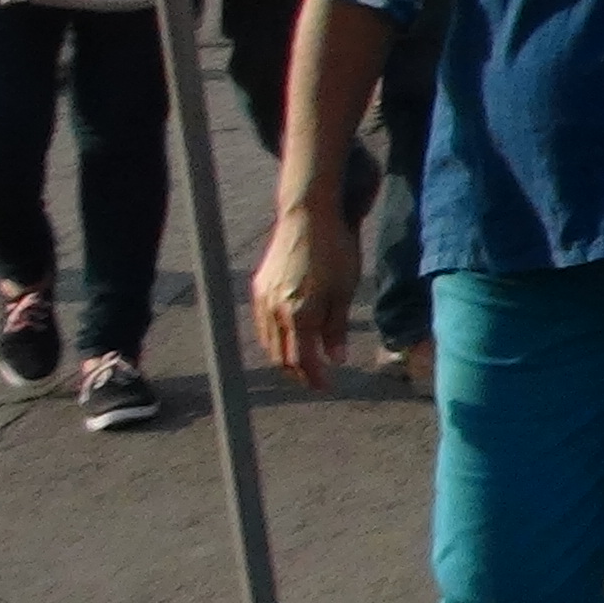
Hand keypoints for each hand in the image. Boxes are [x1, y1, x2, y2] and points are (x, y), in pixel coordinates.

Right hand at [252, 204, 358, 390]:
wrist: (308, 216)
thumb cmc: (334, 251)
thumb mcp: (344, 291)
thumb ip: (336, 328)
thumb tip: (336, 359)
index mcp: (299, 314)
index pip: (302, 359)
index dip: (314, 377)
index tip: (326, 386)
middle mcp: (275, 310)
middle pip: (281, 355)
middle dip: (298, 372)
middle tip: (315, 380)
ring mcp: (263, 299)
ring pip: (268, 342)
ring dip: (284, 357)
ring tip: (302, 364)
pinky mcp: (258, 287)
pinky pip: (262, 324)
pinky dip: (273, 339)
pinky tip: (287, 339)